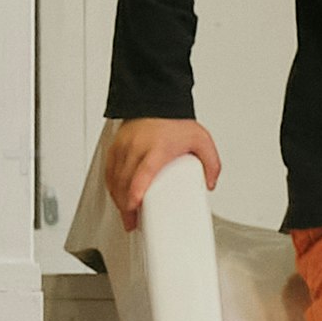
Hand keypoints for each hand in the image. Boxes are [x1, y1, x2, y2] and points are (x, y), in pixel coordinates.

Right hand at [95, 117, 217, 232]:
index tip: (133, 208)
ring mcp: (124, 147)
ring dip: (118, 199)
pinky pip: (109, 170)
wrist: (156, 98)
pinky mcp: (116, 146)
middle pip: (125, 182)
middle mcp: (137, 148)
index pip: (142, 174)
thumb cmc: (175, 119)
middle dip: (125, 206)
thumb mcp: (201, 139)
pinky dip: (112, 186)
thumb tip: (210, 184)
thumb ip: (211, 163)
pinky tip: (117, 195)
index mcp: (157, 148)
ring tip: (126, 213)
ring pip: (114, 179)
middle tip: (132, 222)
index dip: (135, 193)